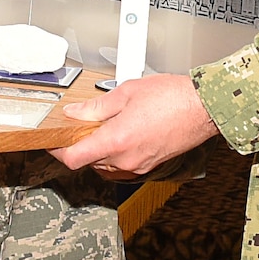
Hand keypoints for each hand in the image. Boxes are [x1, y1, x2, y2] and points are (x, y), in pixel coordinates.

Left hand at [51, 74, 220, 178]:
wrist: (204, 109)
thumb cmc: (173, 97)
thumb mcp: (127, 92)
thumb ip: (96, 106)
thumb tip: (75, 113)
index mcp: (116, 140)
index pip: (73, 158)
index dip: (57, 152)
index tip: (53, 142)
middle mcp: (125, 159)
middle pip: (88, 161)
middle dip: (82, 144)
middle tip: (84, 124)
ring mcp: (138, 166)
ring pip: (105, 164)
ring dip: (100, 149)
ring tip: (109, 125)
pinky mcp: (149, 166)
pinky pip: (122, 165)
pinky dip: (117, 152)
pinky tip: (125, 132)